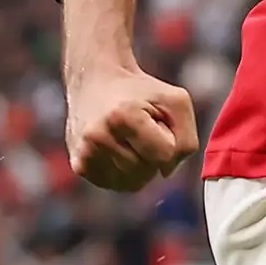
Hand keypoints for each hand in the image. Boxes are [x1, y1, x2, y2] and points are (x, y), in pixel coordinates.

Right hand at [66, 63, 198, 191]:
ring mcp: (86, 152)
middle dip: (152, 154)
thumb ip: (186, 139)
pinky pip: (115, 185)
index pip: (165, 154)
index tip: (155, 122)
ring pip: (131, 183)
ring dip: (138, 165)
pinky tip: (116, 149)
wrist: (96, 79)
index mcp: (124, 116)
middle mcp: (99, 136)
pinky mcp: (79, 164)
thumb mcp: (177, 102)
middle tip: (140, 129)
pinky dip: (122, 172)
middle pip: (148, 172)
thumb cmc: (141, 91)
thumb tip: (166, 172)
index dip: (168, 140)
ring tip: (127, 138)